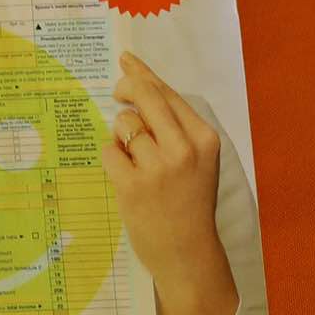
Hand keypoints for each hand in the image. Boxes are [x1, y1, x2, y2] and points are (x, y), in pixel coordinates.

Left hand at [105, 58, 242, 314]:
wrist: (188, 254)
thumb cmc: (190, 205)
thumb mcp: (199, 162)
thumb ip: (176, 129)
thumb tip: (139, 90)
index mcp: (204, 139)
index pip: (169, 94)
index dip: (144, 74)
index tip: (128, 61)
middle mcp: (183, 149)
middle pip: (145, 97)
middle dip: (126, 87)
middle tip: (118, 88)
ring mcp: (157, 168)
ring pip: (124, 124)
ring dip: (122, 136)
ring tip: (135, 160)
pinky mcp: (132, 186)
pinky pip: (109, 151)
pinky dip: (112, 158)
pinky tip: (125, 175)